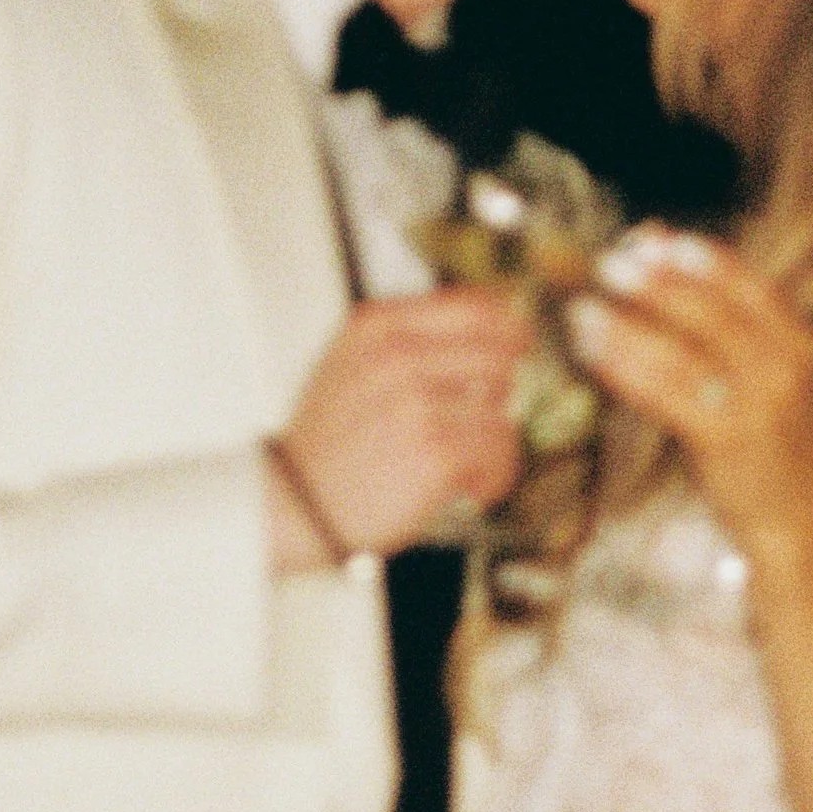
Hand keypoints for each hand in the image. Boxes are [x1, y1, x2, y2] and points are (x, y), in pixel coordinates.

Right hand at [277, 290, 532, 559]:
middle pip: (500, 355)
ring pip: (503, 408)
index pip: (476, 306)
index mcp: (378, 326)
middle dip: (499, 393)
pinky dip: (492, 477)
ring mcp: (417, 402)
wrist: (293, 506)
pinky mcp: (436, 450)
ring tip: (465, 464)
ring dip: (492, 444)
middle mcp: (398, 356)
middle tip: (479, 422)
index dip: (508, 328)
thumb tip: (492, 330)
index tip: (519, 346)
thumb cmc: (326, 445)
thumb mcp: (351, 365)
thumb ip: (410, 340)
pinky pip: (500, 453)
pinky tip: (465, 487)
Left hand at [562, 229, 812, 566]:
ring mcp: (757, 408)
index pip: (751, 287)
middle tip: (608, 265)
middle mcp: (782, 369)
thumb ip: (710, 302)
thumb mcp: (757, 361)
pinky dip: (625, 368)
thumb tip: (652, 233)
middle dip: (659, 286)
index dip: (702, 260)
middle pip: (715, 316)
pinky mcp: (726, 442)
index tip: (654, 239)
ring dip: (628, 329)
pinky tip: (592, 351)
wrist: (800, 514)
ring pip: (684, 357)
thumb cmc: (767, 428)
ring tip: (583, 310)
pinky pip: (667, 397)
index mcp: (794, 340)